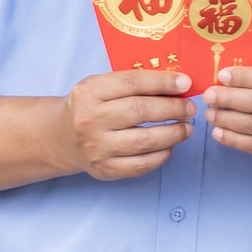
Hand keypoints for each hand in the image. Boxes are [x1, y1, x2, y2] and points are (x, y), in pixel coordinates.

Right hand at [61, 68, 196, 182]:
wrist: (61, 137)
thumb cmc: (90, 106)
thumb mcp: (101, 86)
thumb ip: (133, 83)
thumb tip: (178, 84)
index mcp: (90, 92)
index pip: (133, 83)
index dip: (163, 82)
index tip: (186, 83)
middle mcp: (90, 119)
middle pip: (140, 111)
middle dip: (173, 109)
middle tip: (190, 109)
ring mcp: (96, 147)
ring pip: (144, 141)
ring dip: (173, 134)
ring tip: (186, 128)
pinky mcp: (104, 169)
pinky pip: (140, 165)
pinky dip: (161, 155)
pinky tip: (170, 146)